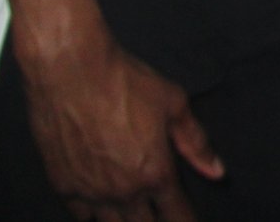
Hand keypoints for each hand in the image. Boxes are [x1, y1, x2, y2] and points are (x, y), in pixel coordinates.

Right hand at [20, 37, 223, 220]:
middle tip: (161, 217)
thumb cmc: (125, 83)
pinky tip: (100, 213)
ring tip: (134, 216)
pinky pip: (80, 217)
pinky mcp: (62, 185)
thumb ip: (195, 143)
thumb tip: (217, 171)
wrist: (72, 72)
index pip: (176, 215)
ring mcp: (90, 192)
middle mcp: (123, 191)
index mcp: (155, 173)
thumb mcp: (173, 105)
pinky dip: (93, 217)